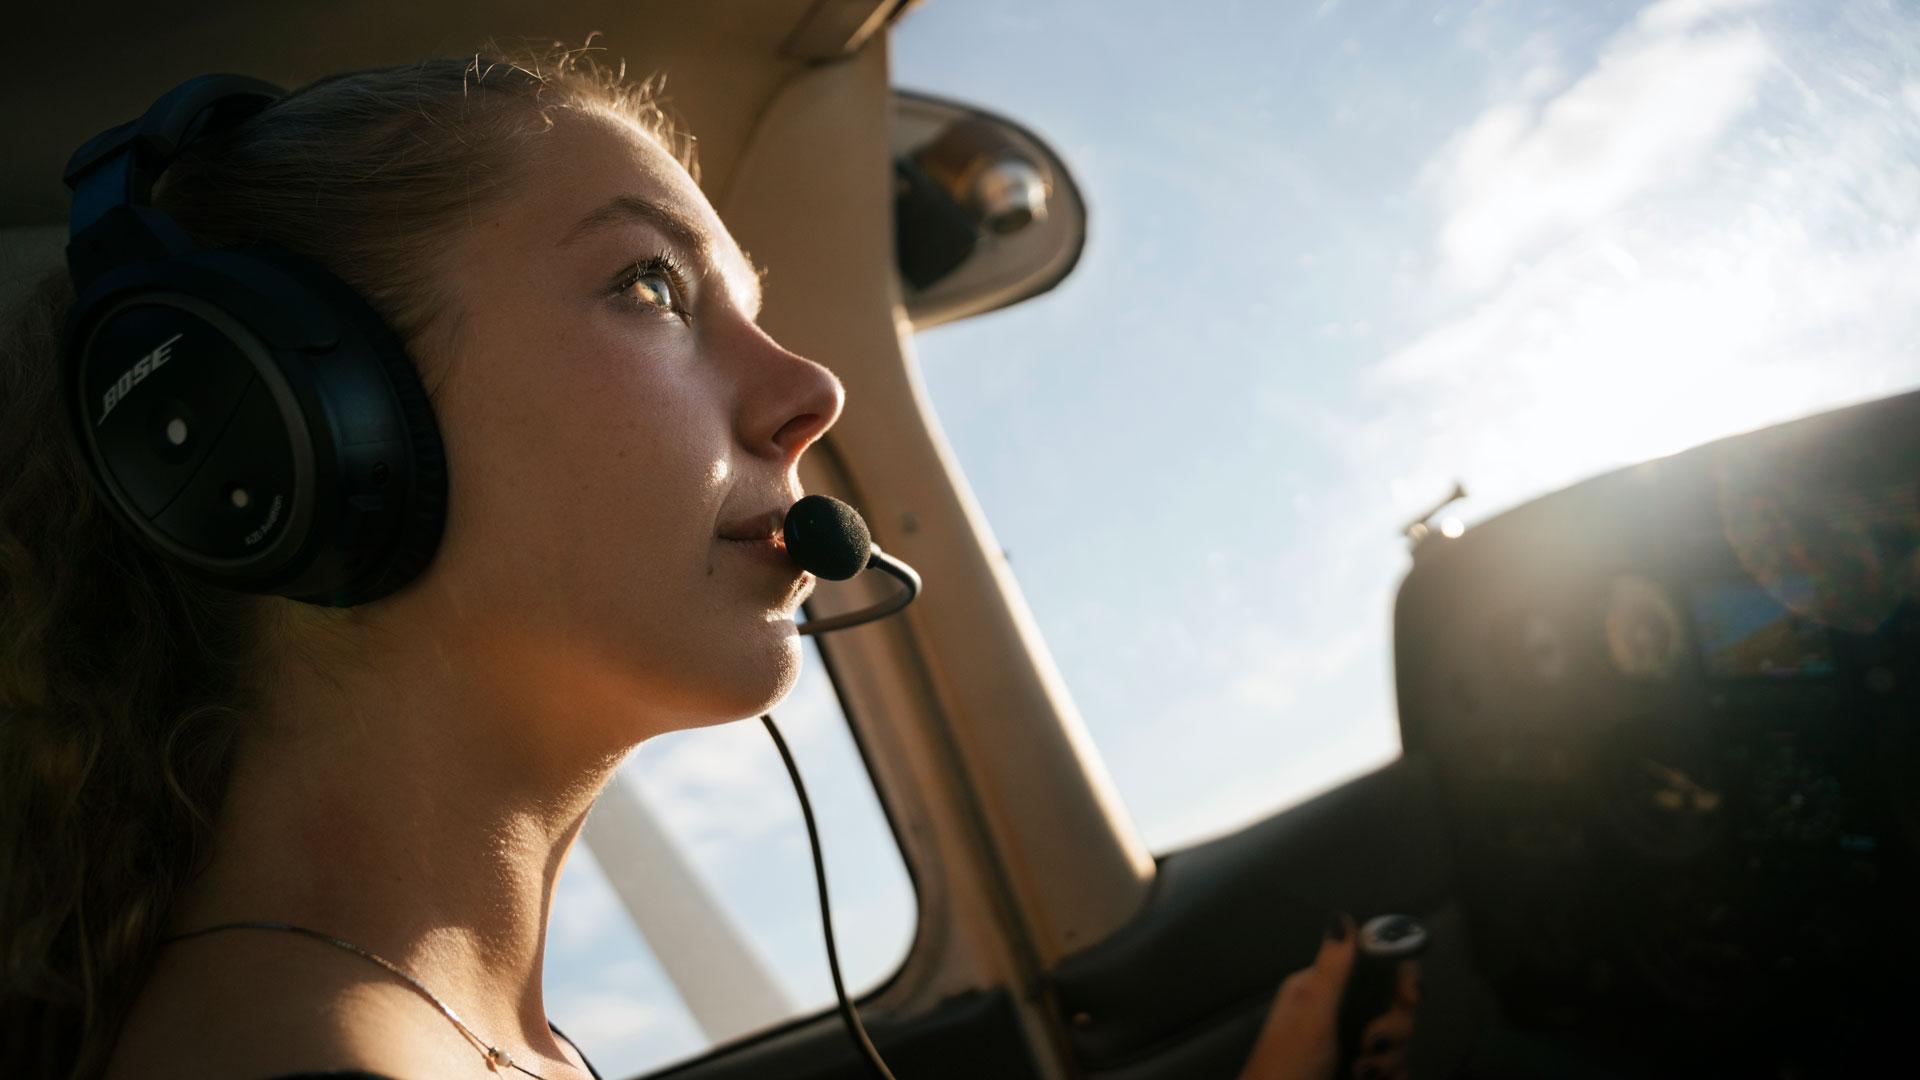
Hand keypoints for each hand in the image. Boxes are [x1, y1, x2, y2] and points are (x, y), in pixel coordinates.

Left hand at [1237, 914, 1422, 1079]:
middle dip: (1393, 1028)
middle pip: (1391, 1005)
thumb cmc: (1284, 1068)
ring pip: (1395, 1040)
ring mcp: (1349, 1044)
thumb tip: (1342, 919)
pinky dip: (1393, 1075)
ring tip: (1363, 1074)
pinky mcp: (1359, 1071)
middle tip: (1369, 1045)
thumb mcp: (1310, 1017)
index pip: (1372, 967)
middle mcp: (1337, 1012)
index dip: (1398, 980)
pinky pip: (1393, 1067)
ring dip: (1389, 1059)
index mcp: (1320, 990)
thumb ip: (1332, 971)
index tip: (1409, 998)